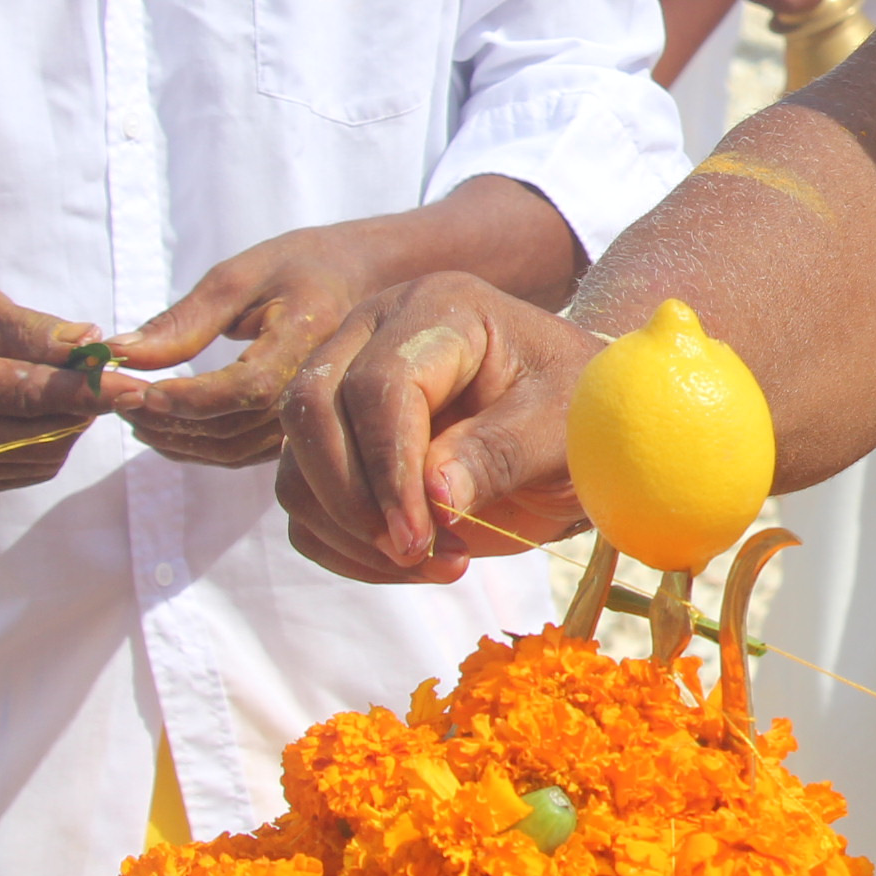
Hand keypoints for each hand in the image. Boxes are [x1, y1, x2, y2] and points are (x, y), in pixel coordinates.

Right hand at [0, 277, 140, 495]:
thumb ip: (33, 330)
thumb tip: (92, 344)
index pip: (32, 396)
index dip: (91, 392)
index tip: (138, 387)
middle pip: (43, 434)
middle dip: (82, 406)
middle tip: (97, 371)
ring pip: (40, 459)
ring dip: (67, 425)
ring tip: (58, 385)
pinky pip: (22, 470)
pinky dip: (43, 442)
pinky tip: (34, 410)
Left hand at [106, 222, 392, 466]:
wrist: (361, 282)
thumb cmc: (299, 268)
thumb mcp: (240, 275)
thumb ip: (184, 321)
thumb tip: (120, 355)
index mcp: (308, 338)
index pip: (249, 387)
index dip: (190, 398)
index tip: (137, 388)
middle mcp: (317, 387)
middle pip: (233, 428)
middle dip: (164, 420)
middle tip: (114, 397)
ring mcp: (310, 415)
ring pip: (230, 451)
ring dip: (172, 439)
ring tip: (132, 410)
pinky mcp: (296, 430)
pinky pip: (238, 454)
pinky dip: (192, 446)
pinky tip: (162, 424)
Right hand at [275, 273, 599, 582]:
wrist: (572, 428)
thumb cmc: (577, 412)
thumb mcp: (560, 429)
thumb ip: (500, 453)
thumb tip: (432, 496)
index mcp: (438, 310)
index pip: (378, 383)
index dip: (388, 466)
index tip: (416, 536)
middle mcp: (373, 336)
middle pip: (311, 412)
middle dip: (353, 500)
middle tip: (416, 553)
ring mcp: (343, 388)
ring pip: (298, 467)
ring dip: (353, 535)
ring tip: (442, 562)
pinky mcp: (335, 445)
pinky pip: (306, 505)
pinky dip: (347, 550)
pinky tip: (415, 565)